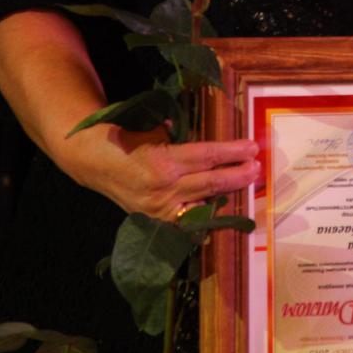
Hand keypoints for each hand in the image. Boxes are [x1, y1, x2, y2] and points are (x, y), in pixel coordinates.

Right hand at [61, 124, 260, 220]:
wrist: (94, 164)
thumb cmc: (125, 141)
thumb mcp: (153, 131)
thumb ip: (179, 138)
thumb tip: (208, 144)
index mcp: (163, 163)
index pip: (207, 157)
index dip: (232, 152)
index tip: (252, 147)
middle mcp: (164, 189)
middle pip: (211, 181)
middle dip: (239, 174)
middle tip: (257, 166)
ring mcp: (160, 209)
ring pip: (204, 201)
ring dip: (228, 192)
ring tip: (247, 181)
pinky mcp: (157, 221)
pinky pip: (189, 219)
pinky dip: (207, 213)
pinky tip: (224, 208)